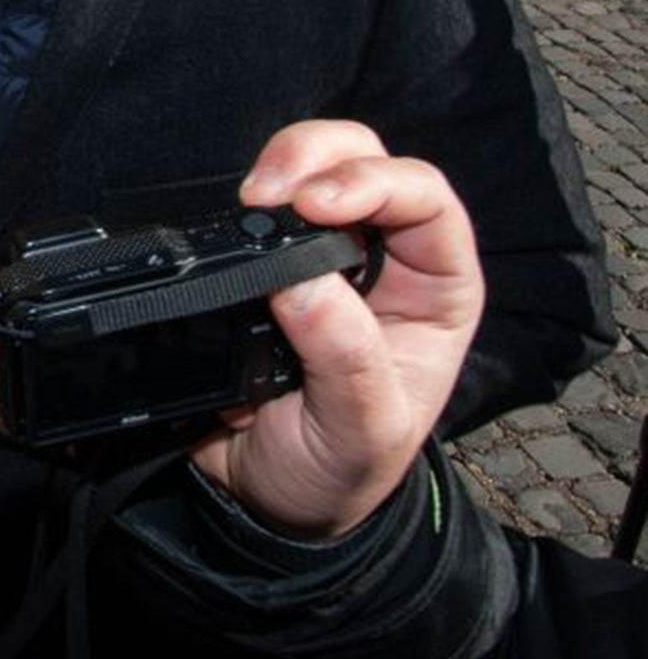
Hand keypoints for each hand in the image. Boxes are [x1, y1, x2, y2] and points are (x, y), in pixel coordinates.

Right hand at [192, 120, 485, 539]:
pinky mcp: (261, 263)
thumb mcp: (363, 433)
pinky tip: (225, 226)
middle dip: (319, 157)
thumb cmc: (339, 472)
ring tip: (246, 202)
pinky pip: (255, 209)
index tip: (315, 205)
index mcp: (433, 293)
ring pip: (311, 166)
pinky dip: (237, 202)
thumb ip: (346, 361)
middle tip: (269, 191)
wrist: (266, 501)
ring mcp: (319, 255)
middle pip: (366, 161)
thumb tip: (304, 284)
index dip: (376, 186)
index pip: (426, 204)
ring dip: (278, 166)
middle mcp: (383, 260)